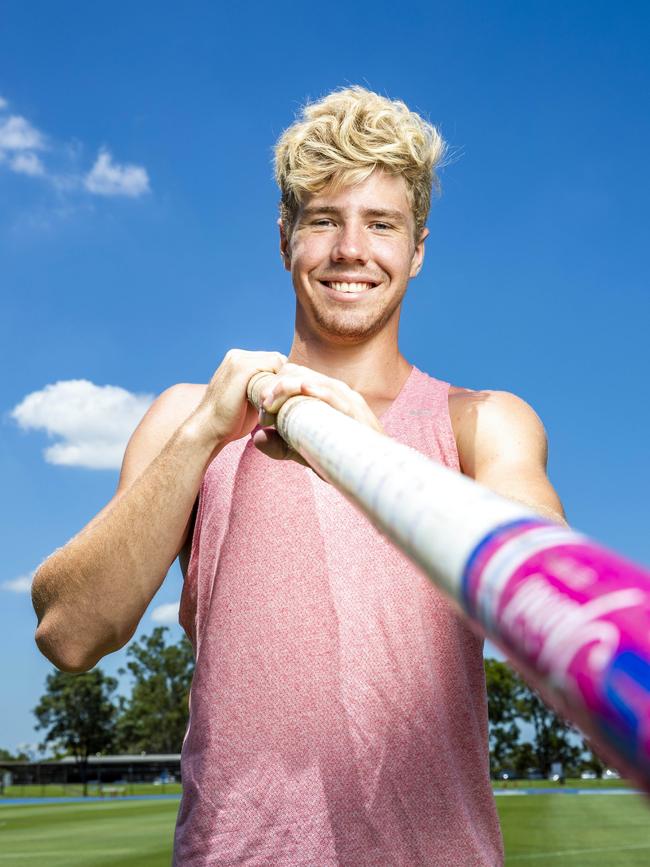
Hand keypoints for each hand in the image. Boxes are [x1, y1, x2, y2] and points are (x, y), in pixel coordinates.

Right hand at [191, 349, 287, 452]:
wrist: (208, 429)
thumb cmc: (230, 420)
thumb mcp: (249, 399)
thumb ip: (262, 389)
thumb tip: (283, 390)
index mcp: (238, 361)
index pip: (273, 361)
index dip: (281, 379)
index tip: (283, 396)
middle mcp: (238, 356)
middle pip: (278, 359)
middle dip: (283, 378)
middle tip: (282, 399)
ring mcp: (239, 359)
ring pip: (278, 361)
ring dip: (282, 380)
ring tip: (277, 400)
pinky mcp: (242, 368)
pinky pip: (275, 364)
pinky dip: (280, 381)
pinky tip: (275, 399)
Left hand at [251, 362, 382, 466]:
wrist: (376, 470)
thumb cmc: (341, 458)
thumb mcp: (304, 450)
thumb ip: (281, 445)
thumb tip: (257, 438)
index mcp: (323, 394)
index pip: (292, 374)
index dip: (272, 387)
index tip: (261, 408)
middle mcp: (334, 389)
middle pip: (296, 372)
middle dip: (274, 386)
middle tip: (263, 407)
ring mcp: (345, 396)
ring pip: (309, 379)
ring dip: (286, 388)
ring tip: (270, 402)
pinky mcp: (354, 408)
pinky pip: (331, 393)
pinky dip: (313, 390)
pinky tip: (300, 391)